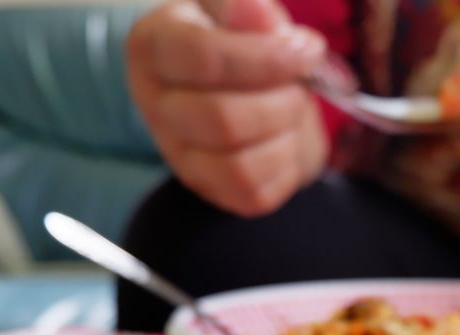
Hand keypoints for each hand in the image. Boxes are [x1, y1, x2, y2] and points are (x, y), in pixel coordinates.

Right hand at [127, 0, 330, 216]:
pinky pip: (253, 193)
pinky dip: (285, 166)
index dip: (267, 57)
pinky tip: (284, 138)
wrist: (243, 86)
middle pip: (222, 118)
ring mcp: (177, 154)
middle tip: (301, 84)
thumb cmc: (238, 39)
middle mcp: (154, 105)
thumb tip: (258, 12)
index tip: (306, 50)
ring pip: (238, 165)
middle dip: (281, 101)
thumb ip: (248, 8)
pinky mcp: (208, 188)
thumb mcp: (238, 8)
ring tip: (292, 110)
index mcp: (153, 46)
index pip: (204, 57)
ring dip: (285, 136)